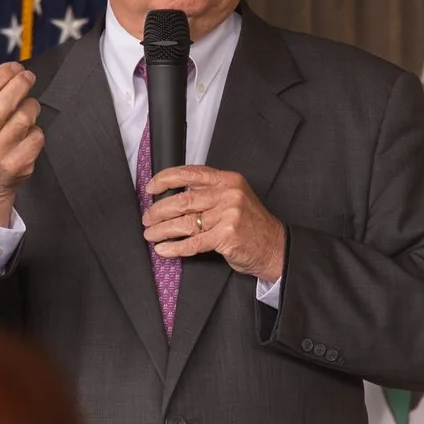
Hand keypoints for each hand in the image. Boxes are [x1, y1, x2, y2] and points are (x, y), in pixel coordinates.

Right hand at [0, 62, 45, 224]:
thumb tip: (11, 72)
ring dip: (31, 106)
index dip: (2, 74)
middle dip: (20, 83)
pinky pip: (36, 136)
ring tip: (29, 107)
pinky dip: (36, 130)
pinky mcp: (18, 164)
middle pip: (5, 102)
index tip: (14, 67)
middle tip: (28, 77)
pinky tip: (28, 133)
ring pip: (25, 117)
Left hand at [142, 165, 285, 281]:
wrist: (276, 247)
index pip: (190, 173)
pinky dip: (175, 248)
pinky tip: (163, 249)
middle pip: (183, 200)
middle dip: (158, 210)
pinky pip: (193, 242)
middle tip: (147, 218)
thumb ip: (210, 193)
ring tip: (150, 234)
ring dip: (161, 230)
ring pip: (185, 222)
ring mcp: (228, 215)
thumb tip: (173, 196)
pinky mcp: (226, 236)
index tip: (151, 188)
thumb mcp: (234, 199)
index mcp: (228, 180)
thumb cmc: (252, 225)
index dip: (166, 179)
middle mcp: (228, 194)